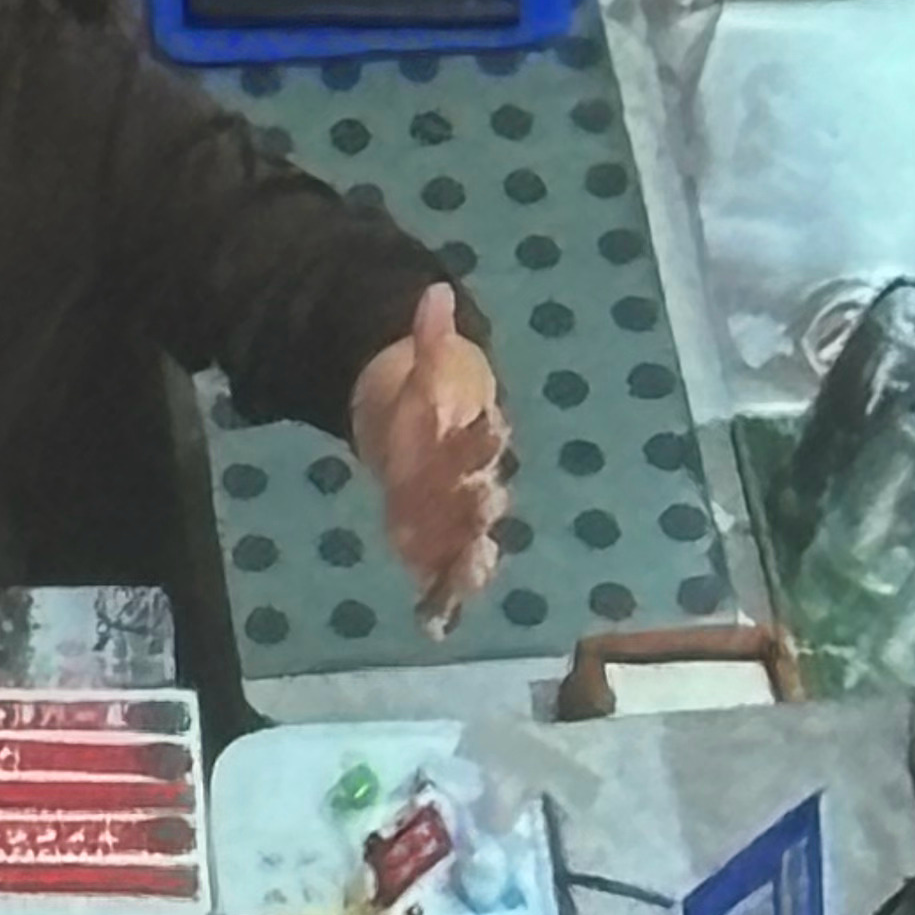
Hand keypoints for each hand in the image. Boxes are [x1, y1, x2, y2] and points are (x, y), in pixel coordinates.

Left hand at [349, 282, 510, 635]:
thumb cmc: (428, 406)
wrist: (422, 440)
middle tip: (482, 507)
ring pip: (471, 544)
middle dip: (482, 501)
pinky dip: (442, 601)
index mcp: (474, 439)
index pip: (485, 436)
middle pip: (484, 496)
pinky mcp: (435, 550)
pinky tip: (434, 624)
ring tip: (469, 575)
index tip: (492, 426)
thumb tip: (433, 290)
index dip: (487, 434)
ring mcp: (456, 522)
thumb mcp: (423, 369)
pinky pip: (443, 577)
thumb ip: (429, 337)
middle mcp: (474, 484)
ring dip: (471, 560)